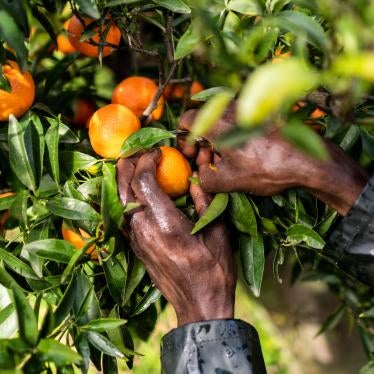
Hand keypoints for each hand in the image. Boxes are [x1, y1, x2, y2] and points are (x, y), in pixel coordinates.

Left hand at [117, 150, 235, 326]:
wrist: (200, 304)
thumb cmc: (214, 269)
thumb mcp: (216, 230)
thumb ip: (203, 199)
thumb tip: (194, 176)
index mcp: (165, 223)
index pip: (142, 180)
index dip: (146, 160)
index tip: (158, 151)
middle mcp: (144, 230)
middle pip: (122, 187)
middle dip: (127, 164)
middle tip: (139, 151)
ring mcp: (136, 240)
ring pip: (117, 201)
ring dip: (122, 179)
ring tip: (133, 165)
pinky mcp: (135, 248)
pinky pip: (122, 215)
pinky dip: (123, 197)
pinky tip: (134, 191)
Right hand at [179, 103, 368, 214]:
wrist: (308, 160)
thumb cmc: (266, 168)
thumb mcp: (228, 181)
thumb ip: (204, 178)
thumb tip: (199, 173)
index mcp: (218, 121)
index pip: (188, 120)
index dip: (184, 140)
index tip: (191, 156)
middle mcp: (231, 108)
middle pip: (205, 122)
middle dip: (202, 145)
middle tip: (209, 164)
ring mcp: (249, 108)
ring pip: (222, 123)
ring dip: (218, 142)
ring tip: (227, 163)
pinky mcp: (262, 113)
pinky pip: (238, 122)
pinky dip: (233, 137)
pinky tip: (244, 155)